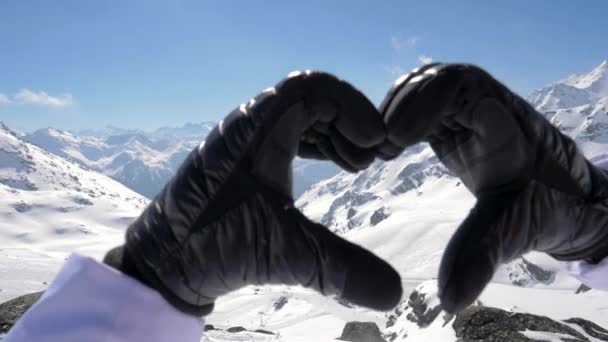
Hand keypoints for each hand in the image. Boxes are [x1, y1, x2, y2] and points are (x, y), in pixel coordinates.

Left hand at [105, 71, 401, 315]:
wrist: (161, 260)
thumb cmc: (209, 246)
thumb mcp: (281, 253)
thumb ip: (338, 269)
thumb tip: (394, 292)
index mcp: (254, 129)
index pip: (311, 88)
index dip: (351, 107)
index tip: (374, 143)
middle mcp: (247, 126)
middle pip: (311, 97)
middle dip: (348, 122)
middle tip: (372, 157)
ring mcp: (244, 140)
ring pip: (301, 115)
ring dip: (336, 133)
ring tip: (358, 165)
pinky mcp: (244, 158)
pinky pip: (290, 133)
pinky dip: (318, 144)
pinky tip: (336, 167)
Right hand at [379, 63, 607, 312]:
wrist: (562, 196)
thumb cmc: (548, 207)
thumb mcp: (516, 229)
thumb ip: (482, 256)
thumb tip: (450, 301)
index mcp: (505, 119)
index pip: (461, 87)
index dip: (424, 103)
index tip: (396, 139)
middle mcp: (484, 104)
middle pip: (434, 81)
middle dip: (401, 107)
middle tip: (379, 146)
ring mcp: (467, 112)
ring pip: (423, 90)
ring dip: (393, 112)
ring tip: (377, 149)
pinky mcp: (452, 124)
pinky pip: (419, 108)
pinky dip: (395, 122)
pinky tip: (384, 150)